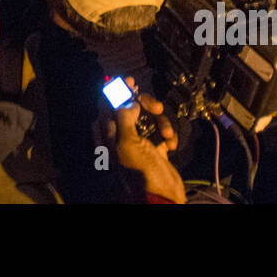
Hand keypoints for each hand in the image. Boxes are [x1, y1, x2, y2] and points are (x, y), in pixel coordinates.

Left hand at [104, 80, 185, 202]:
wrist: (161, 196)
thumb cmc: (139, 171)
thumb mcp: (126, 142)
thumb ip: (123, 115)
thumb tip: (128, 99)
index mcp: (107, 133)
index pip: (106, 103)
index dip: (116, 89)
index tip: (129, 80)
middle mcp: (121, 135)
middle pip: (130, 107)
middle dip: (145, 105)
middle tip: (156, 107)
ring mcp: (138, 141)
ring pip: (148, 118)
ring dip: (161, 123)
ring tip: (166, 136)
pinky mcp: (154, 149)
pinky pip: (161, 132)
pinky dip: (168, 136)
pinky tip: (170, 145)